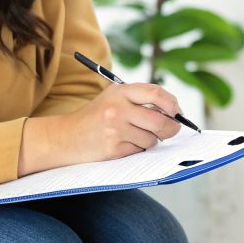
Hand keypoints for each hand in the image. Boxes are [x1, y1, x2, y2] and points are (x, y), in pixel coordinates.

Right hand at [26, 83, 182, 172]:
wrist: (65, 137)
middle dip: (172, 128)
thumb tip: (174, 113)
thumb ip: (140, 100)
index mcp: (120, 92)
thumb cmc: (96, 117)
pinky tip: (122, 144)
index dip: (173, 104)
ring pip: (152, 139)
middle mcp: (118, 109)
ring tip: (133, 136)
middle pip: (161, 121)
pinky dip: (137, 149)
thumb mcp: (114, 98)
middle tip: (172, 130)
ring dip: (150, 140)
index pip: (156, 94)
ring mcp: (115, 130)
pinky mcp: (114, 148)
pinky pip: (139, 150)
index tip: (177, 112)